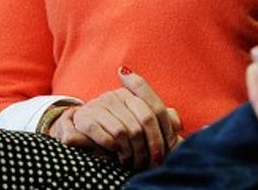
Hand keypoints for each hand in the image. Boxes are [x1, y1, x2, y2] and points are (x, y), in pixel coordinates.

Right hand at [46, 67, 182, 169]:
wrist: (79, 129)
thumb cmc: (115, 129)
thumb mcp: (139, 124)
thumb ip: (161, 120)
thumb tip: (178, 123)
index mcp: (132, 94)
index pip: (156, 110)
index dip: (163, 132)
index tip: (166, 150)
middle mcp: (115, 95)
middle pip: (142, 122)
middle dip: (149, 146)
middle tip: (151, 163)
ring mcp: (98, 104)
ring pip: (122, 130)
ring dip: (130, 151)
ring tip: (131, 162)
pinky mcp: (82, 118)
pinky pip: (100, 133)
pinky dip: (109, 146)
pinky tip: (114, 153)